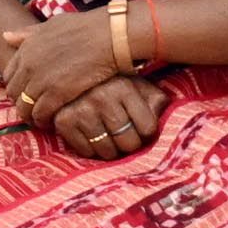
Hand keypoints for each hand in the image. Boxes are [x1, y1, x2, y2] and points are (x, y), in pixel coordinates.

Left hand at [1, 11, 120, 120]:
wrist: (109, 36)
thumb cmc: (86, 28)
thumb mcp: (52, 25)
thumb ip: (28, 34)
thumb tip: (5, 36)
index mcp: (26, 48)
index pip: (8, 75)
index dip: (17, 87)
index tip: (27, 94)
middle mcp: (29, 65)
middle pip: (13, 93)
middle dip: (22, 103)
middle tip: (33, 110)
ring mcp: (41, 79)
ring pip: (24, 107)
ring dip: (31, 115)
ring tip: (41, 120)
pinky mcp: (57, 93)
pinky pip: (41, 113)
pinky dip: (44, 120)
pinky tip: (51, 123)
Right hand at [50, 77, 167, 161]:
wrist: (71, 76)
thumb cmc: (114, 86)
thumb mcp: (139, 86)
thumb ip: (156, 101)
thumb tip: (164, 121)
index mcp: (124, 86)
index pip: (148, 128)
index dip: (147, 132)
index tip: (140, 127)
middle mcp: (101, 98)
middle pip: (129, 143)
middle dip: (130, 143)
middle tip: (125, 135)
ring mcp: (80, 111)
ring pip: (107, 151)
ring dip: (111, 149)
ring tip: (109, 136)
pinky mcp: (63, 122)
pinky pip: (85, 152)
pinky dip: (91, 150)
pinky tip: (92, 136)